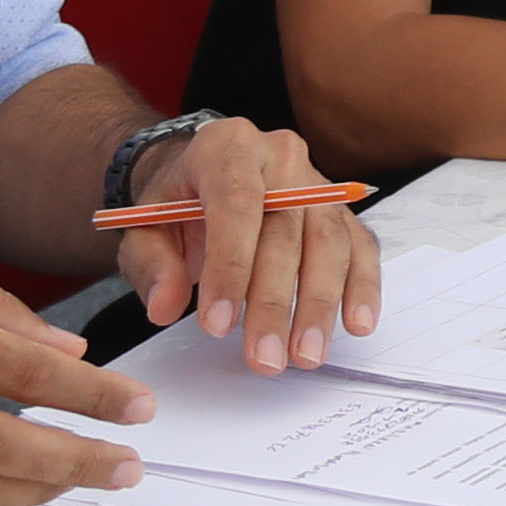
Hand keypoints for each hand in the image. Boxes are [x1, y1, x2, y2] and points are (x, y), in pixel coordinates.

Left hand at [114, 112, 381, 369]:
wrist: (205, 178)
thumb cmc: (177, 205)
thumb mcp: (144, 230)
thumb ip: (151, 267)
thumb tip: (164, 306)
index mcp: (226, 147)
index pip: (235, 203)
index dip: (230, 266)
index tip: (218, 325)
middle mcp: (279, 154)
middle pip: (287, 228)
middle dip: (275, 301)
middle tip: (264, 358)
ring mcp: (318, 180)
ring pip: (329, 241)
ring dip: (320, 303)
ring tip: (305, 355)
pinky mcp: (341, 209)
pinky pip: (360, 246)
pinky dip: (361, 287)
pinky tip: (356, 325)